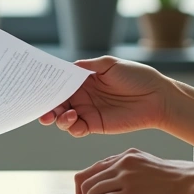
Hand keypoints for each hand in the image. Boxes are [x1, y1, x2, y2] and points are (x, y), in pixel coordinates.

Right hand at [39, 57, 172, 137]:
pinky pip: (76, 129)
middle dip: (47, 105)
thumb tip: (66, 66)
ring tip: (62, 113)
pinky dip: (70, 126)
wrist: (156, 97)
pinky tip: (74, 119)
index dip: (48, 85)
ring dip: (56, 116)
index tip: (37, 86)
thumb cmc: (136, 76)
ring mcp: (87, 111)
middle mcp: (82, 95)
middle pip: (57, 101)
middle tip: (42, 108)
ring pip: (62, 117)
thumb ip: (87, 66)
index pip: (60, 82)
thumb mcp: (110, 64)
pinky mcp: (95, 125)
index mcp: (84, 79)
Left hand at [74, 148, 193, 193]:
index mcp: (127, 155)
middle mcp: (122, 163)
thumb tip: (116, 188)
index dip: (87, 186)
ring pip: (89, 192)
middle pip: (84, 179)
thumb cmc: (178, 180)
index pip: (93, 169)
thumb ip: (131, 170)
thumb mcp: (150, 166)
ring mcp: (125, 178)